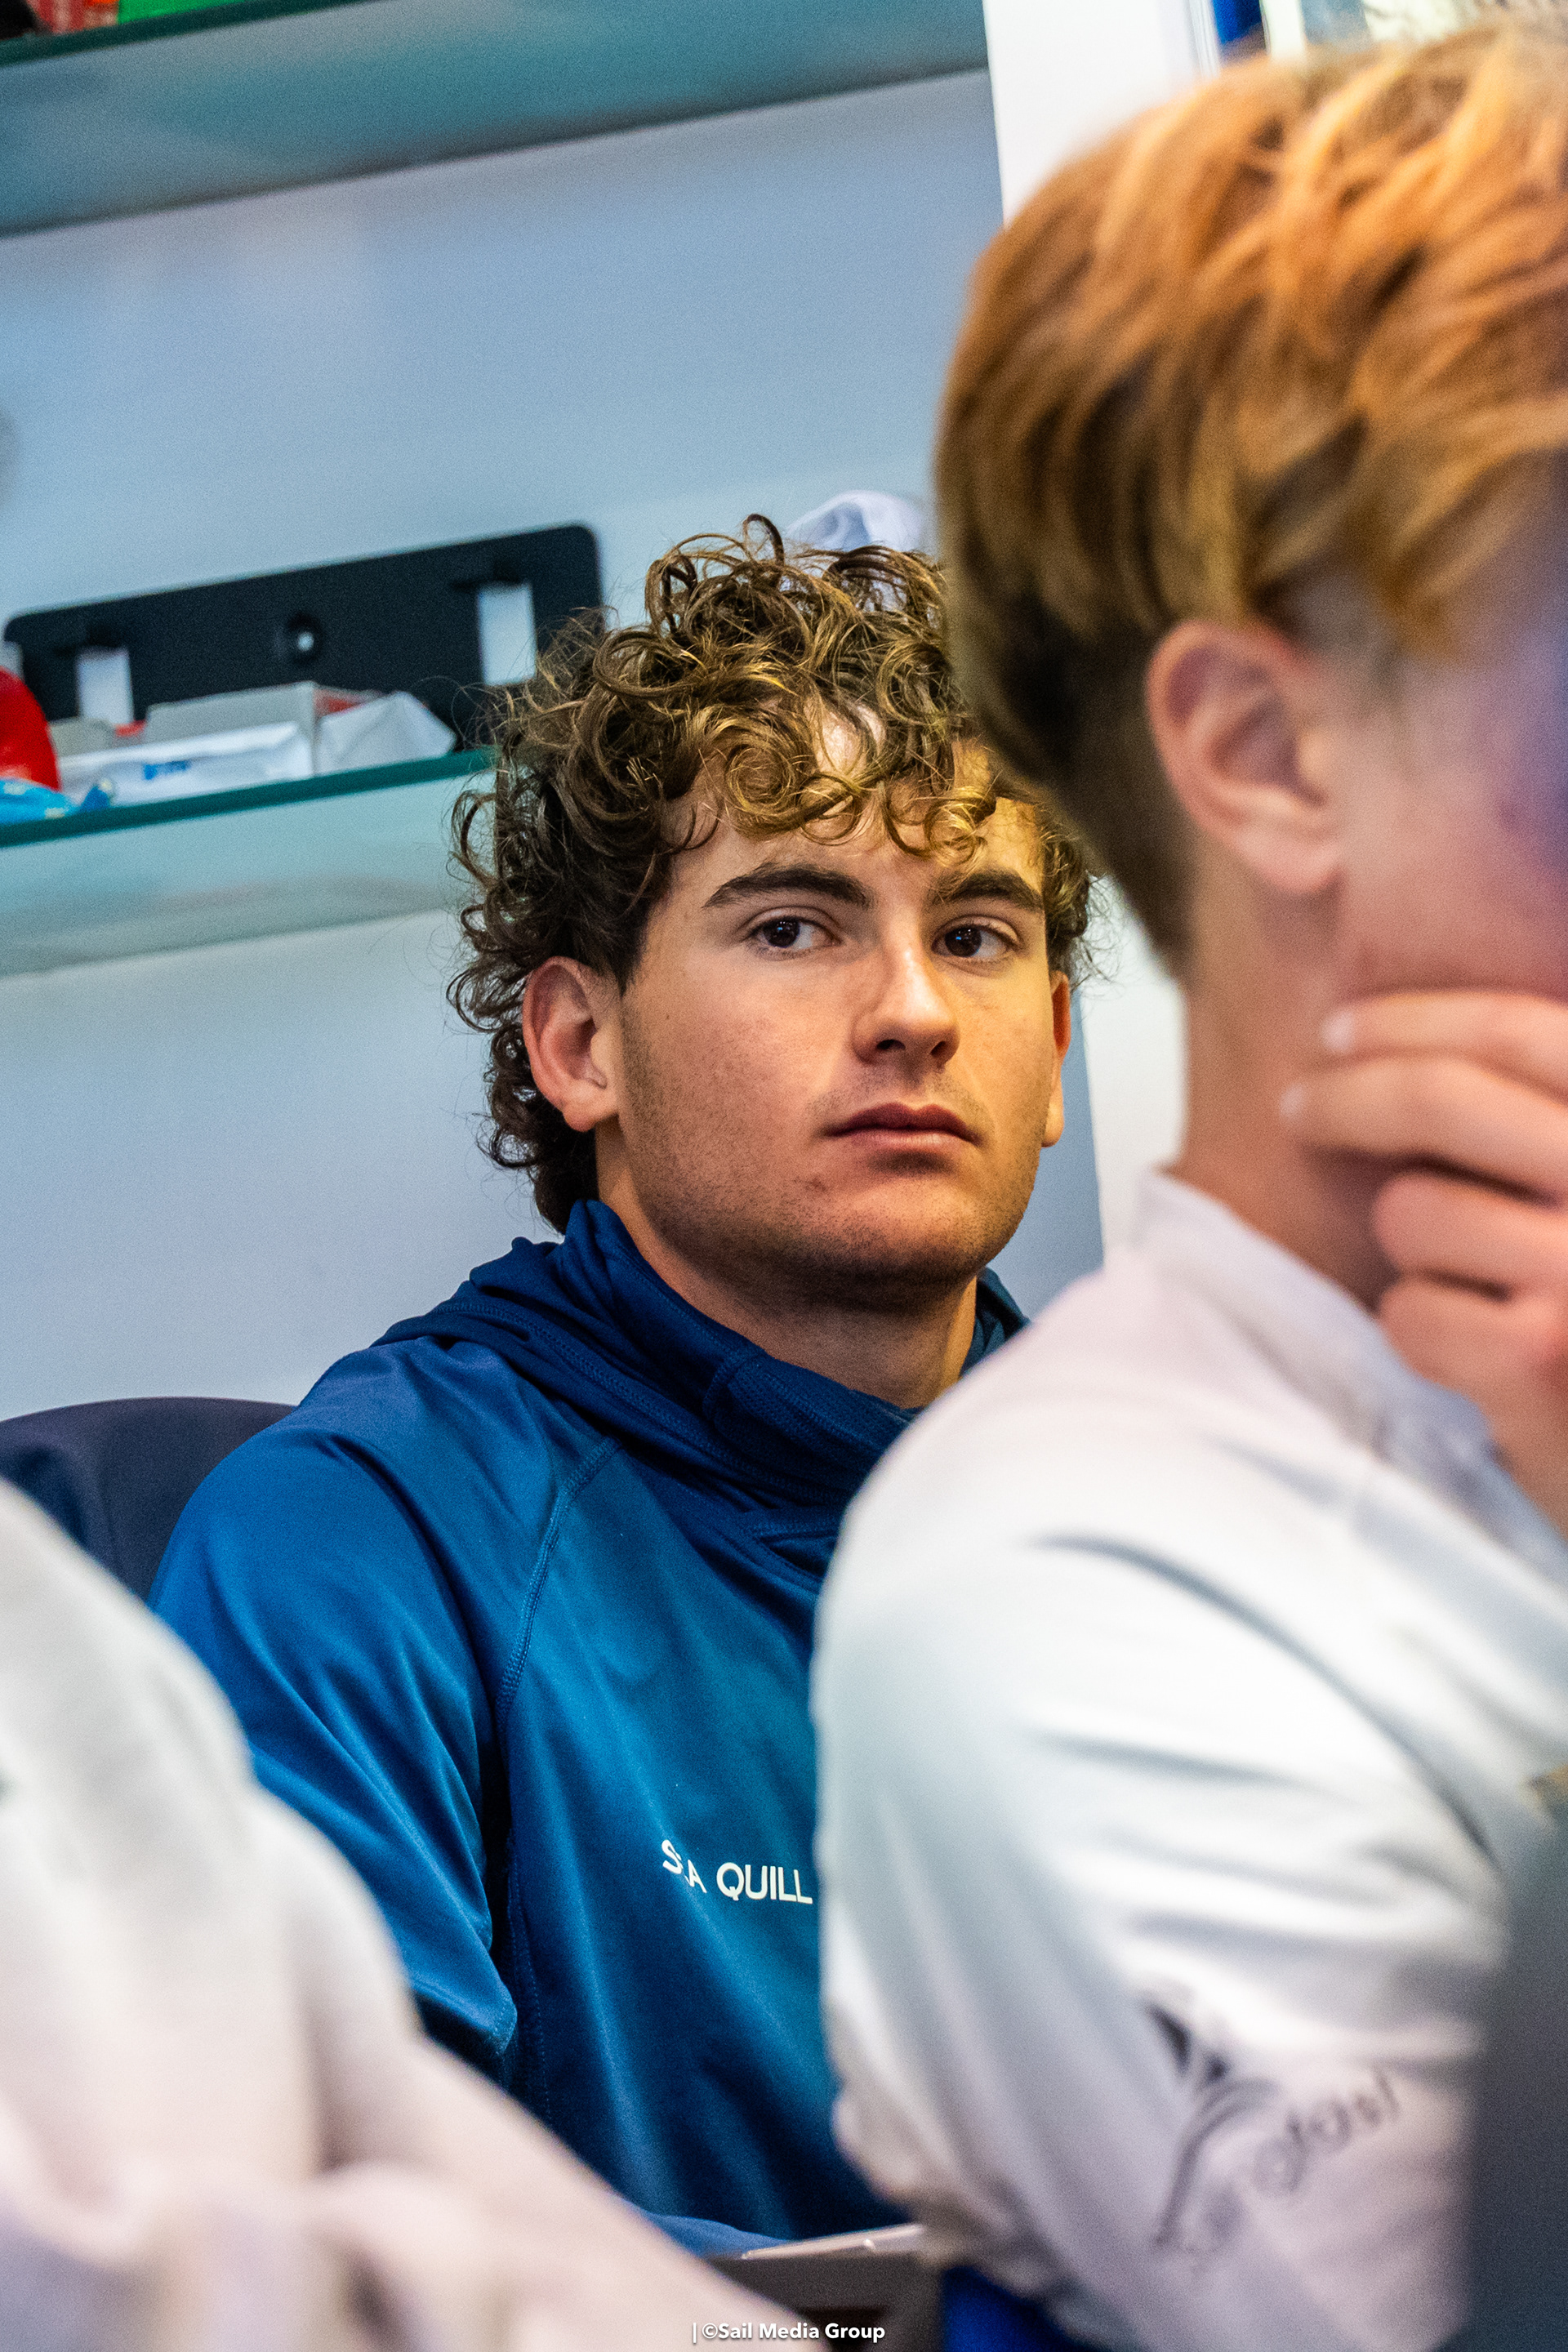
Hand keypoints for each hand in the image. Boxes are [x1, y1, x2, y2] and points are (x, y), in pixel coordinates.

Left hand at [1282, 992, 1567, 1533]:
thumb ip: (1547, 1139)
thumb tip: (1413, 1054)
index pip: (1526, 1032)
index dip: (1419, 1019)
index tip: (1344, 1030)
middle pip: (1446, 1098)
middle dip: (1349, 1096)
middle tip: (1298, 1107)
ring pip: (1414, 1211)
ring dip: (1415, 1257)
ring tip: (1475, 1304)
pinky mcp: (1539, 1359)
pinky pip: (1409, 1310)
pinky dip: (1423, 1342)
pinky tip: (1478, 1374)